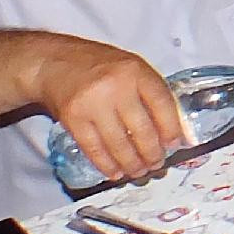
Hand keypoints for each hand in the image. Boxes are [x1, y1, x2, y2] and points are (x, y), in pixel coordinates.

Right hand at [35, 38, 184, 182]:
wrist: (54, 62)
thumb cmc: (97, 66)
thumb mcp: (130, 69)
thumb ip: (153, 95)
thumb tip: (179, 132)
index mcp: (135, 70)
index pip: (163, 104)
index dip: (172, 129)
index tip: (175, 144)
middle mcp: (115, 86)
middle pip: (143, 131)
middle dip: (153, 155)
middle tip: (156, 164)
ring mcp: (93, 103)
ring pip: (121, 146)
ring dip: (133, 165)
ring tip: (139, 170)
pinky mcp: (74, 119)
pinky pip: (96, 150)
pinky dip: (108, 166)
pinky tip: (116, 172)